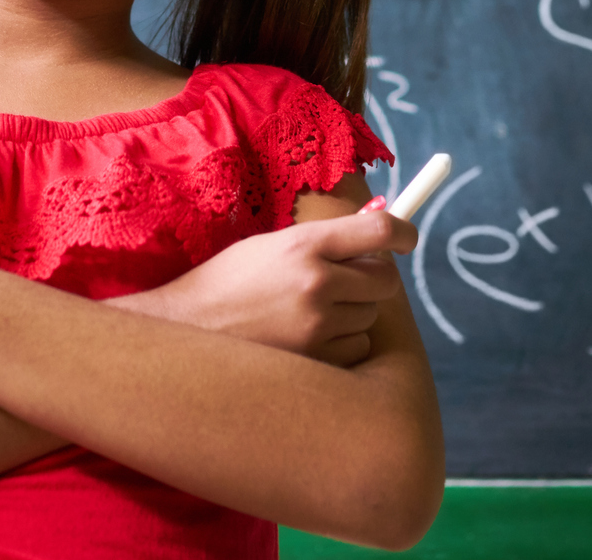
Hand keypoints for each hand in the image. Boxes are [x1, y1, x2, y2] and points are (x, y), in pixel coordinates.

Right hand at [120, 211, 416, 365]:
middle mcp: (316, 282)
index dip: (403, 232)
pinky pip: (356, 350)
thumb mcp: (268, 246)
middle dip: (373, 279)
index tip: (407, 238)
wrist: (184, 331)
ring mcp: (317, 326)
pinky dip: (343, 345)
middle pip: (385, 279)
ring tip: (311, 313)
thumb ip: (321, 241)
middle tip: (348, 281)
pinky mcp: (316, 361)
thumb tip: (376, 234)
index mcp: (303, 244)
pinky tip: (308, 340)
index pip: (378, 230)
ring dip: (354, 314)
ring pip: (370, 317)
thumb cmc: (225, 283)